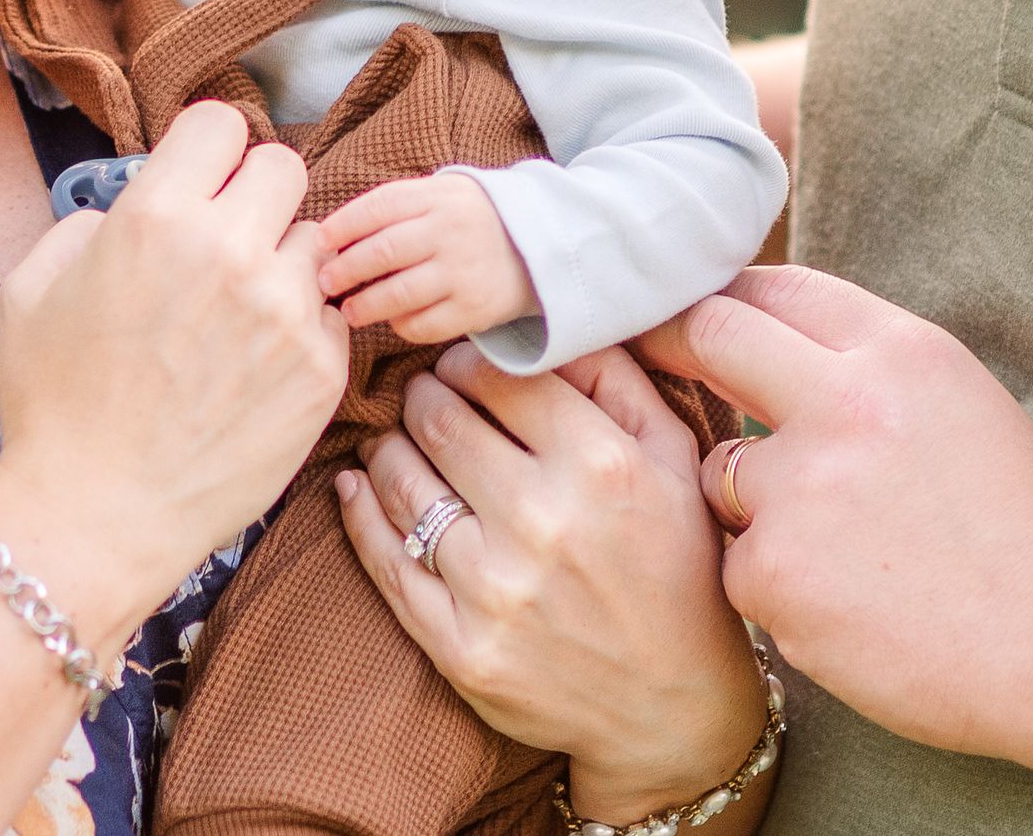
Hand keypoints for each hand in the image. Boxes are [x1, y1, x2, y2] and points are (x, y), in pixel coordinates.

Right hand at [0, 102, 348, 623]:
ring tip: (238, 317)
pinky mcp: (322, 367)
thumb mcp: (33, 288)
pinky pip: (328, 312)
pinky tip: (255, 366)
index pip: (222, 122)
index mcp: (157, 217)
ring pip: (312, 240)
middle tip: (228, 242)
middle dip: (254, 196)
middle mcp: (231, 251)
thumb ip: (92, 221)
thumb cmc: (55, 405)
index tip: (201, 180)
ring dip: (282, 264)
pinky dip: (300, 328)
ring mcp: (286, 310)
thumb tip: (141, 203)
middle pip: (283, 166)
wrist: (95, 518)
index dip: (208, 151)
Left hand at [317, 173, 538, 342]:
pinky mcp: (475, 308)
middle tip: (324, 282)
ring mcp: (464, 271)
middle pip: (383, 252)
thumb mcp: (442, 195)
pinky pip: (424, 324)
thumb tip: (333, 234)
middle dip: (345, 269)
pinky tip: (392, 321)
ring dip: (365, 305)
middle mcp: (452, 231)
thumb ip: (397, 207)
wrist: (539, 247)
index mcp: (439, 196)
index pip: (378, 207)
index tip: (318, 240)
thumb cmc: (472, 220)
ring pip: (398, 293)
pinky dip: (401, 325)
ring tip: (349, 311)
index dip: (342, 225)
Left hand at [337, 342, 769, 827]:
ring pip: (402, 479)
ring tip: (397, 439)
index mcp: (602, 464)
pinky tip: (356, 484)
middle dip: (424, 396)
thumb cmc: (676, 561)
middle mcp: (545, 522)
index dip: (467, 359)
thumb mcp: (673, 454)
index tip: (462, 366)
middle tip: (426, 397)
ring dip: (388, 445)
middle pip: (439, 418)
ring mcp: (497, 591)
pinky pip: (385, 558)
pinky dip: (359, 509)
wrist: (673, 707)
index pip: (497, 374)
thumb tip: (541, 324)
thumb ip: (614, 374)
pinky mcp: (461, 648)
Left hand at [634, 265, 1032, 770]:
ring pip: (715, 467)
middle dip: (670, 340)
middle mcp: (847, 404)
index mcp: (903, 354)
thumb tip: (763, 333)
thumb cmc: (1013, 533)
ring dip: (746, 500)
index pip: (779, 286)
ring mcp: (803, 487)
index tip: (696, 309)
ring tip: (833, 548)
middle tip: (647, 352)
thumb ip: (863, 366)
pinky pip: (734, 559)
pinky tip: (840, 606)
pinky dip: (770, 583)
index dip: (727, 295)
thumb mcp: (956, 408)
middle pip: (713, 334)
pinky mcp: (774, 570)